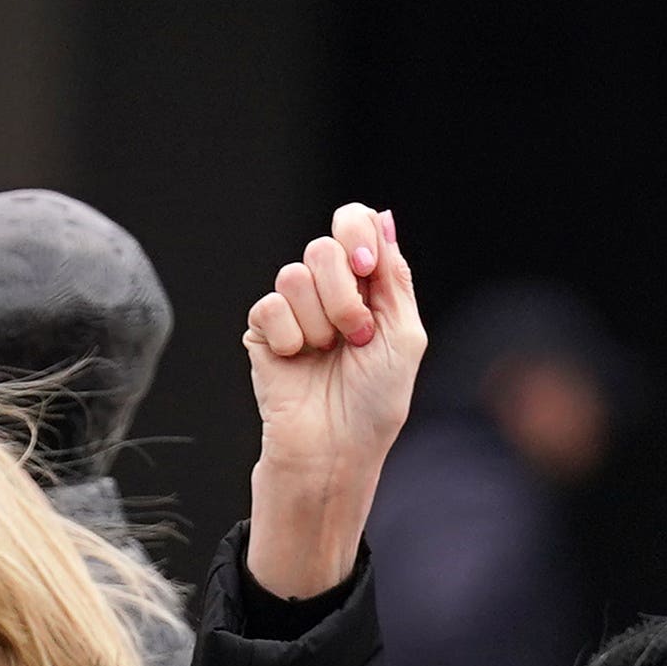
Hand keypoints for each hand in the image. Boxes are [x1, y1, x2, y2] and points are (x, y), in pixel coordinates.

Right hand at [242, 205, 426, 601]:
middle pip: (323, 246)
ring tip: (326, 353)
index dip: (356, 232)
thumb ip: (393, 275)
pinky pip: (269, 307)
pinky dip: (289, 337)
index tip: (366, 266)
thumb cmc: (375, 402)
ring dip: (320, 320)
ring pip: (293, 275)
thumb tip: (382, 217)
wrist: (334, 448)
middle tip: (355, 334)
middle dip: (344, 293)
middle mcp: (328, 291)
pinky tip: (297, 361)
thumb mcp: (404, 333)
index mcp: (367, 285)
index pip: (354, 223)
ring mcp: (293, 311)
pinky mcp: (262, 332)